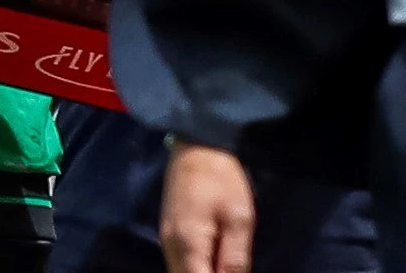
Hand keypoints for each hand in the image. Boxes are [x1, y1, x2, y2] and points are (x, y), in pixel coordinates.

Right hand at [160, 143, 255, 272]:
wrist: (196, 145)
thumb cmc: (221, 178)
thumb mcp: (239, 217)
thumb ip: (235, 258)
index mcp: (188, 245)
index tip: (233, 272)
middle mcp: (170, 248)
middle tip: (231, 267)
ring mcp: (166, 241)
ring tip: (224, 265)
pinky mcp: (168, 234)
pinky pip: (179, 264)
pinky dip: (195, 269)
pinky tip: (212, 262)